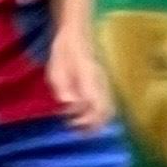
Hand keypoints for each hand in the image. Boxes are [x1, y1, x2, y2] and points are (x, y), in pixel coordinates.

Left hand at [49, 19, 116, 135]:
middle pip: (105, 111)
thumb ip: (63, 87)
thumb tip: (68, 104)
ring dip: (97, 122)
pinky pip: (108, 103)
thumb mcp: (57, 68)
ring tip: (82, 128)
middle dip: (93, 126)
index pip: (95, 105)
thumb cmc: (64, 51)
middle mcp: (101, 82)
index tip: (72, 124)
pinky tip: (87, 117)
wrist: (77, 34)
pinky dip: (100, 114)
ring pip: (109, 108)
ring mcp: (105, 82)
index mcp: (90, 78)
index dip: (86, 119)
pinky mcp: (104, 83)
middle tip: (78, 132)